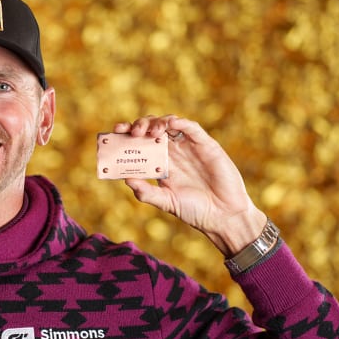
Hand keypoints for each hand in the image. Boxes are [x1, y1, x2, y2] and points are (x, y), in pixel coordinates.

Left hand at [114, 115, 266, 255]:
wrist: (223, 216)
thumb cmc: (194, 211)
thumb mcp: (166, 202)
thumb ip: (146, 192)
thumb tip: (126, 179)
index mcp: (161, 163)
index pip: (140, 142)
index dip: (128, 134)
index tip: (115, 132)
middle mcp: (173, 152)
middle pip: (152, 129)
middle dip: (139, 125)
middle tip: (131, 132)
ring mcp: (189, 147)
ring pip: (170, 124)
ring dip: (157, 122)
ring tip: (150, 131)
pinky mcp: (207, 145)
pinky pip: (192, 128)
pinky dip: (181, 123)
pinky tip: (170, 123)